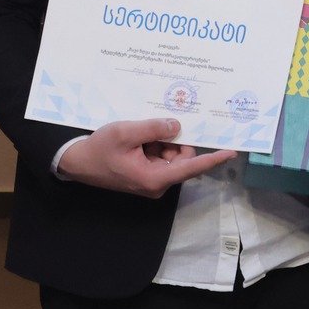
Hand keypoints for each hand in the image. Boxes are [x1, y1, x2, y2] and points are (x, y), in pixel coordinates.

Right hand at [55, 118, 234, 197]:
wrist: (76, 163)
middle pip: (181, 157)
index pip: (191, 167)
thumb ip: (154, 129)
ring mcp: (151, 180)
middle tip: (155, 125)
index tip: (231, 152)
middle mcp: (157, 183)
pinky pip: (159, 157)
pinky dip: (153, 145)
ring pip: (170, 155)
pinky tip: (137, 137)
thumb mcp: (126, 133)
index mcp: (155, 178)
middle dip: (173, 140)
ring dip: (160, 141)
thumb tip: (177, 126)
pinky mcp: (145, 175)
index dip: (212, 159)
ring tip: (139, 133)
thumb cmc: (98, 150)